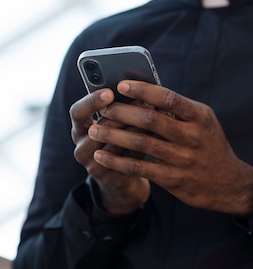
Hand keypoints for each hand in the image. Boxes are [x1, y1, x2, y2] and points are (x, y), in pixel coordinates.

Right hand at [70, 89, 150, 214]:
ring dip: (137, 128)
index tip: (110, 92)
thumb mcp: (116, 126)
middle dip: (124, 113)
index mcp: (79, 129)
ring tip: (156, 116)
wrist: (123, 181)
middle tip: (146, 100)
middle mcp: (81, 147)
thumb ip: (122, 109)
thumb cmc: (122, 144)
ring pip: (116, 143)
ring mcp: (93, 165)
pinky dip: (144, 145)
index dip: (92, 102)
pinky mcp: (109, 178)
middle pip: (99, 127)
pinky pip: (128, 160)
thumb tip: (142, 87)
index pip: (77, 112)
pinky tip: (159, 136)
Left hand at [87, 81, 252, 216]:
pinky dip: (117, 160)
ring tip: (94, 130)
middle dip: (122, 112)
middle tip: (103, 108)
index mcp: (200, 117)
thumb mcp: (204, 123)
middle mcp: (193, 136)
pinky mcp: (174, 179)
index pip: (168, 98)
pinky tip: (102, 155)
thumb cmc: (210, 145)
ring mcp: (183, 158)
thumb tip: (144, 94)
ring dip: (113, 135)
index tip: (121, 85)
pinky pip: (139, 167)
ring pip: (141, 143)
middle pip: (150, 119)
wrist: (228, 183)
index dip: (143, 91)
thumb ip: (180, 110)